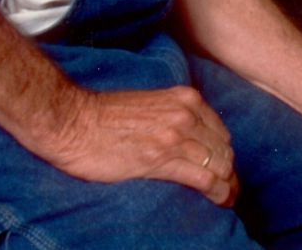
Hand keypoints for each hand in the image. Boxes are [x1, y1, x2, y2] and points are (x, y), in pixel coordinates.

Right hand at [45, 86, 238, 206]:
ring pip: (218, 164)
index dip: (225, 153)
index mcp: (185, 99)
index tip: (224, 168)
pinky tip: (220, 201)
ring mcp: (175, 136)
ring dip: (227, 185)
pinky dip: (217, 192)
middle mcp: (186, 115)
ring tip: (227, 198)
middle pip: (223, 149)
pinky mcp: (161, 159)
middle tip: (230, 188)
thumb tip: (186, 137)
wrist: (72, 122)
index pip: (220, 131)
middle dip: (230, 171)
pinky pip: (203, 178)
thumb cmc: (102, 116)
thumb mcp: (149, 105)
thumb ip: (172, 115)